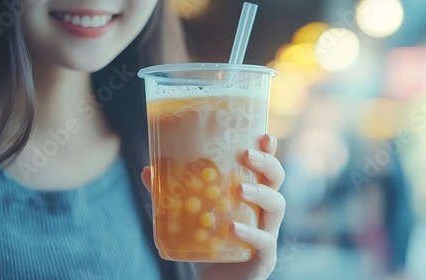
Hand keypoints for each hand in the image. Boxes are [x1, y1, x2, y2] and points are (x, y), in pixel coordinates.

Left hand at [141, 134, 285, 279]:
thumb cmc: (206, 243)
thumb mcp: (187, 214)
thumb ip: (171, 195)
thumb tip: (147, 170)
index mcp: (250, 193)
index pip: (263, 165)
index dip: (268, 150)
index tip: (263, 135)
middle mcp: (263, 209)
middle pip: (277, 179)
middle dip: (267, 163)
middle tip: (247, 155)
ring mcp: (268, 232)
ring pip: (277, 205)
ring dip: (260, 193)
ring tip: (240, 188)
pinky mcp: (264, 256)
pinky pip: (265, 241)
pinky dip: (250, 233)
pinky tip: (232, 228)